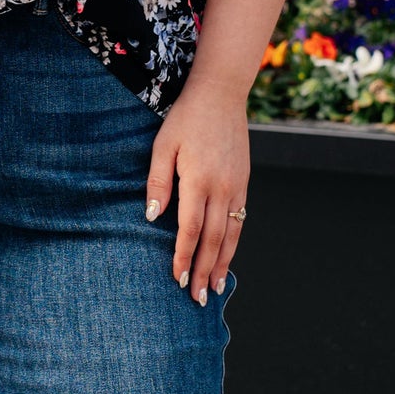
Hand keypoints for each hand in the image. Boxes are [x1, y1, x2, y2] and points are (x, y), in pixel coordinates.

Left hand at [144, 76, 248, 304]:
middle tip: (198, 298)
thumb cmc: (185, 119)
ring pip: (231, 234)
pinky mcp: (243, 182)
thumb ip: (158, 183)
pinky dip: (234, 243)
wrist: (221, 95)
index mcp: (199, 180)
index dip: (184, 257)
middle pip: (213, 239)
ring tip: (216, 288)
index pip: (190, 229)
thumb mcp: (163, 146)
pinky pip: (240, 219)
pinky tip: (227, 257)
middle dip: (205, 271)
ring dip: (223, 263)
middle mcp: (222, 188)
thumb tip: (151, 218)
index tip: (178, 279)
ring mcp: (237, 186)